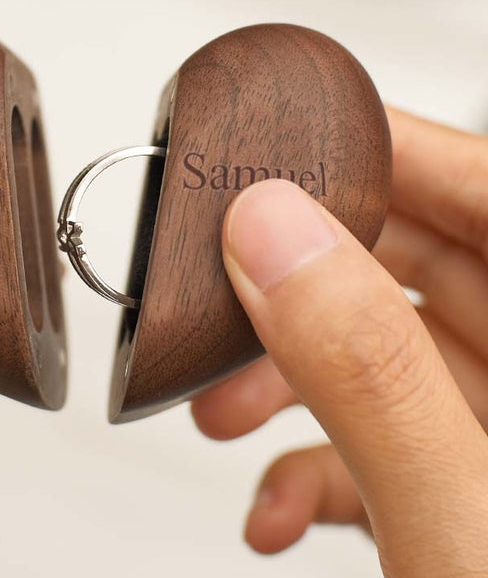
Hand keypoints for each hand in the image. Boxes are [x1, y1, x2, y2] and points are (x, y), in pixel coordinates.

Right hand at [191, 108, 487, 575]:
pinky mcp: (469, 487)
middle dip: (300, 276)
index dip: (380, 150)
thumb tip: (271, 232)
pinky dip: (315, 458)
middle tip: (218, 287)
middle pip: (421, 258)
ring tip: (217, 407)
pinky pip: (388, 431)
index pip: (484, 184)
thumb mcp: (465, 530)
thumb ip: (367, 368)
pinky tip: (266, 503)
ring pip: (390, 345)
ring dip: (290, 372)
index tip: (275, 147)